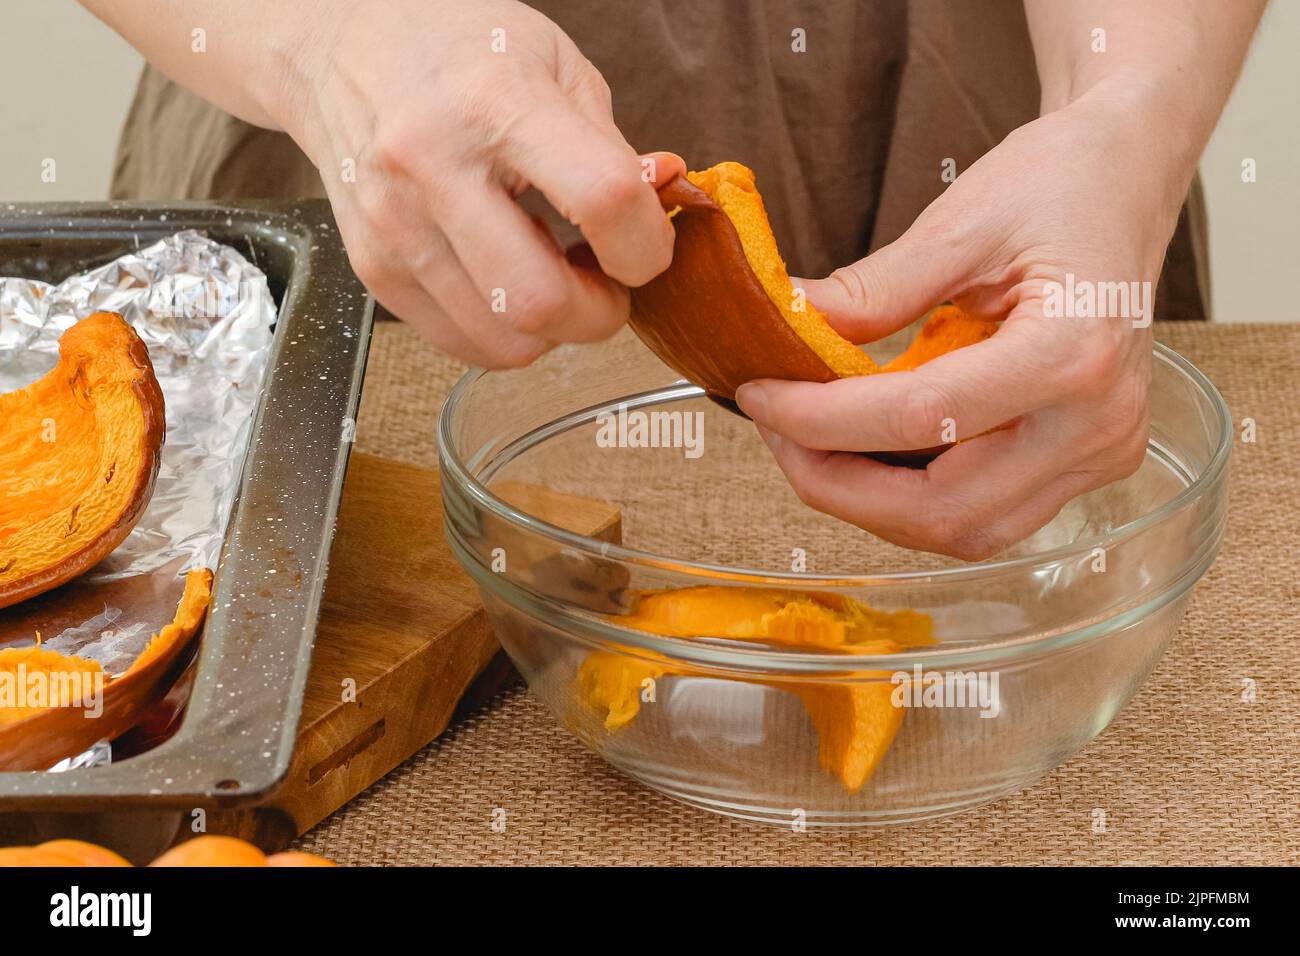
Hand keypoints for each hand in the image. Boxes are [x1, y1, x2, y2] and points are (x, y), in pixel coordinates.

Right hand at [284, 0, 679, 366]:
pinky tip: (508, 280)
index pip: (603, 199)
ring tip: (553, 274)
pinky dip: (504, 330)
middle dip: (599, 314)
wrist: (343, 44)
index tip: (647, 247)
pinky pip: (461, 342)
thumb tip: (661, 207)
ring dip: (552, 328)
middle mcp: (433, 167)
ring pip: (503, 340)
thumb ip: (612, 148)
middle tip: (605, 280)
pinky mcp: (373, 267)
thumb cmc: (456, 45)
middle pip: (541, 303)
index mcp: (495, 102)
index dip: (647, 245)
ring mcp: (396, 226)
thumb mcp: (554, 63)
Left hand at [735, 81, 1189, 559]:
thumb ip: (871, 291)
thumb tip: (782, 332)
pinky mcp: (1086, 464)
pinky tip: (868, 455)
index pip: (923, 419)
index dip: (822, 420)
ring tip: (812, 445)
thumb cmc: (1057, 184)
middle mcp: (1098, 425)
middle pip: (943, 507)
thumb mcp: (959, 223)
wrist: (1128, 181)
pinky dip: (914, 498)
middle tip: (775, 433)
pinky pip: (986, 514)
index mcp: (1074, 353)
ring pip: (964, 531)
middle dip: (836, 485)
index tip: (759, 396)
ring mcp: (1099, 455)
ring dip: (871, 504)